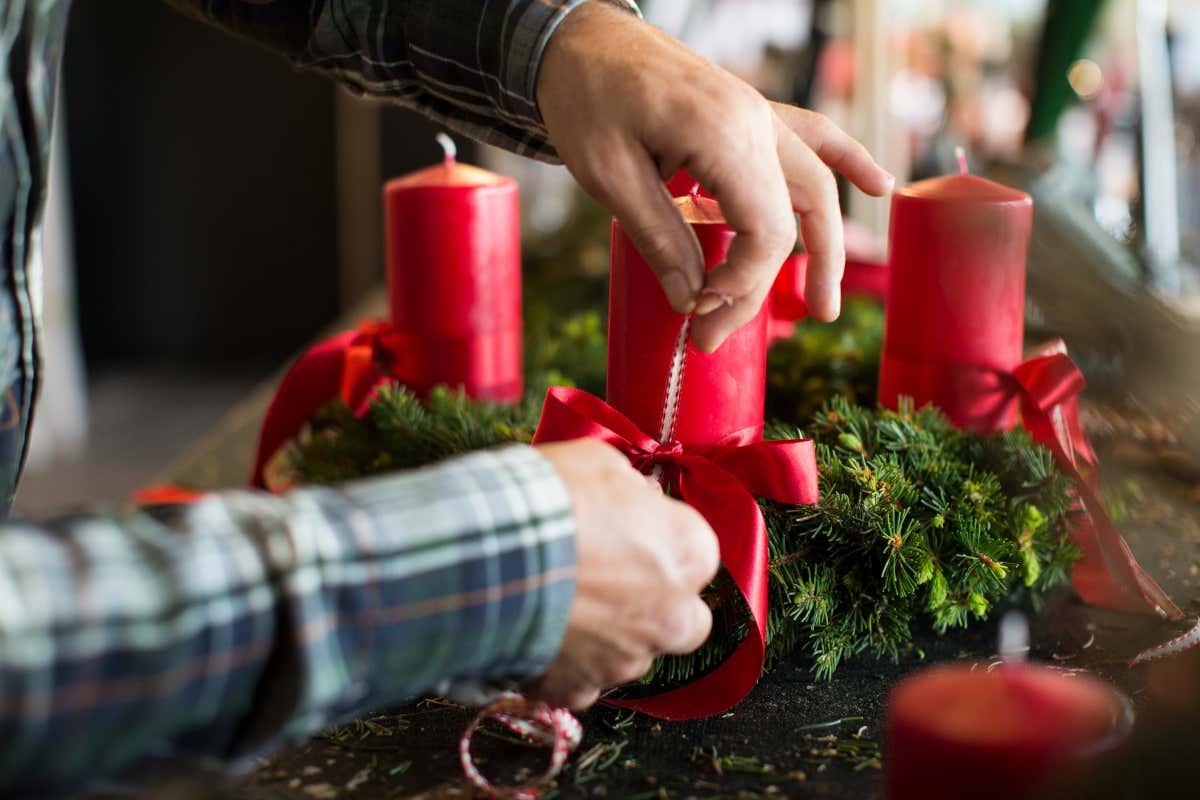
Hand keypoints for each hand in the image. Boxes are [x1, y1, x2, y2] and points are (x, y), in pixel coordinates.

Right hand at [532, 439, 718, 709]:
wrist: (485, 552)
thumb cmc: (550, 498)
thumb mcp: (599, 463)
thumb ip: (631, 489)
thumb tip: (638, 499)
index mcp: (689, 553)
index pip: (697, 553)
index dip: (660, 542)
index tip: (629, 533)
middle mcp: (673, 615)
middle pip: (684, 620)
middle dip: (657, 605)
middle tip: (611, 582)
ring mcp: (626, 660)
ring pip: (630, 655)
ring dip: (606, 636)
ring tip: (557, 605)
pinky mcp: (578, 689)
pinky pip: (580, 684)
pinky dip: (563, 667)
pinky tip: (536, 636)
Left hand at [538, 2, 892, 351]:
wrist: (579, 36)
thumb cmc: (585, 98)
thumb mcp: (608, 175)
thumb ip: (658, 237)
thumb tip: (692, 301)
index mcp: (721, 133)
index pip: (766, 230)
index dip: (739, 283)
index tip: (695, 309)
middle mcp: (754, 120)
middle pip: (793, 217)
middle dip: (764, 286)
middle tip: (718, 337)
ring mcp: (757, 112)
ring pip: (815, 184)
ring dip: (824, 245)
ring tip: (824, 305)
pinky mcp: (749, 112)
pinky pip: (813, 136)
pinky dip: (847, 160)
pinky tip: (879, 185)